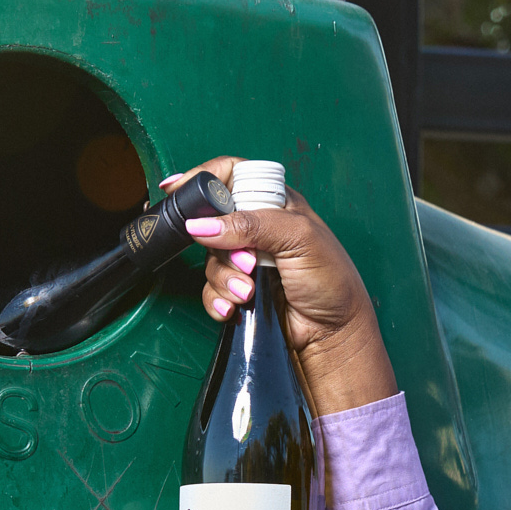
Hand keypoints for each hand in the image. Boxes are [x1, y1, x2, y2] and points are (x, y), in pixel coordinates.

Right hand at [167, 157, 400, 415]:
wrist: (333, 333)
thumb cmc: (331, 280)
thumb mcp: (298, 238)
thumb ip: (251, 225)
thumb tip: (203, 224)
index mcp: (275, 202)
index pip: (231, 175)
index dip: (203, 178)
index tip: (177, 189)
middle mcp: (257, 227)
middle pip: (212, 222)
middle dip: (223, 249)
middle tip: (248, 265)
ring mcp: (246, 258)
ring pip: (209, 259)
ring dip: (224, 279)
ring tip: (249, 293)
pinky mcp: (238, 288)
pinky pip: (210, 289)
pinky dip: (217, 299)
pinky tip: (233, 308)